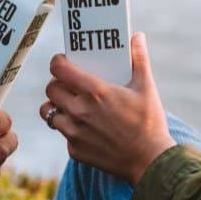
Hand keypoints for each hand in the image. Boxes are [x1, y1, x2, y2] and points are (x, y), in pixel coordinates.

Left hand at [40, 32, 174, 185]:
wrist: (151, 162)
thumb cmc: (150, 123)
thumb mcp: (146, 87)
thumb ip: (139, 59)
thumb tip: (137, 37)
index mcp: (95, 92)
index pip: (59, 69)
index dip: (58, 62)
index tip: (64, 61)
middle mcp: (80, 112)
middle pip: (51, 89)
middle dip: (57, 84)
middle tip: (69, 84)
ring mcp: (75, 133)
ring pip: (49, 112)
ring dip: (57, 106)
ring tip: (70, 105)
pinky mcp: (75, 151)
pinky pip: (63, 134)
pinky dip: (70, 129)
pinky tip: (85, 127)